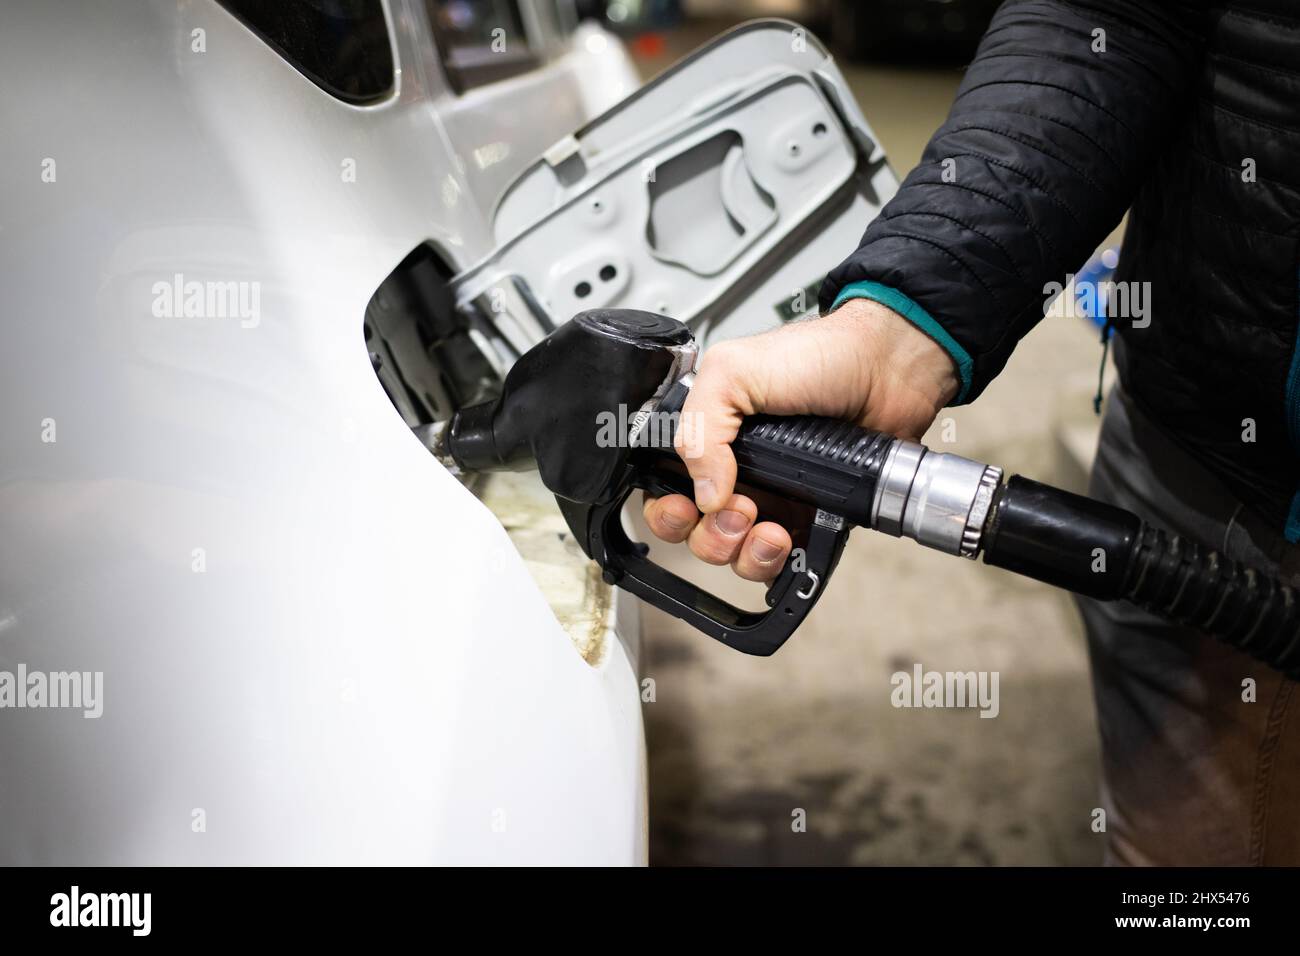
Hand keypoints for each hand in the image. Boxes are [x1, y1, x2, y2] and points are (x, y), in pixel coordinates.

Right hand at [641, 297, 959, 579]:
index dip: (665, 507)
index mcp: (709, 437)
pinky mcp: (809, 519)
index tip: (683, 507)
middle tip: (738, 510)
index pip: (664, 487)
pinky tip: (786, 539)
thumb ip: (698, 429)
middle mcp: (736, 471)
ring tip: (767, 526)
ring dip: (741, 551)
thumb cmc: (819, 357)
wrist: (887, 371)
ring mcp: (772, 498)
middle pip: (694, 532)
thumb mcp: (734, 372)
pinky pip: (777, 562)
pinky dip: (774, 562)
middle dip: (708, 535)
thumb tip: (703, 495)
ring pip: (732, 554)